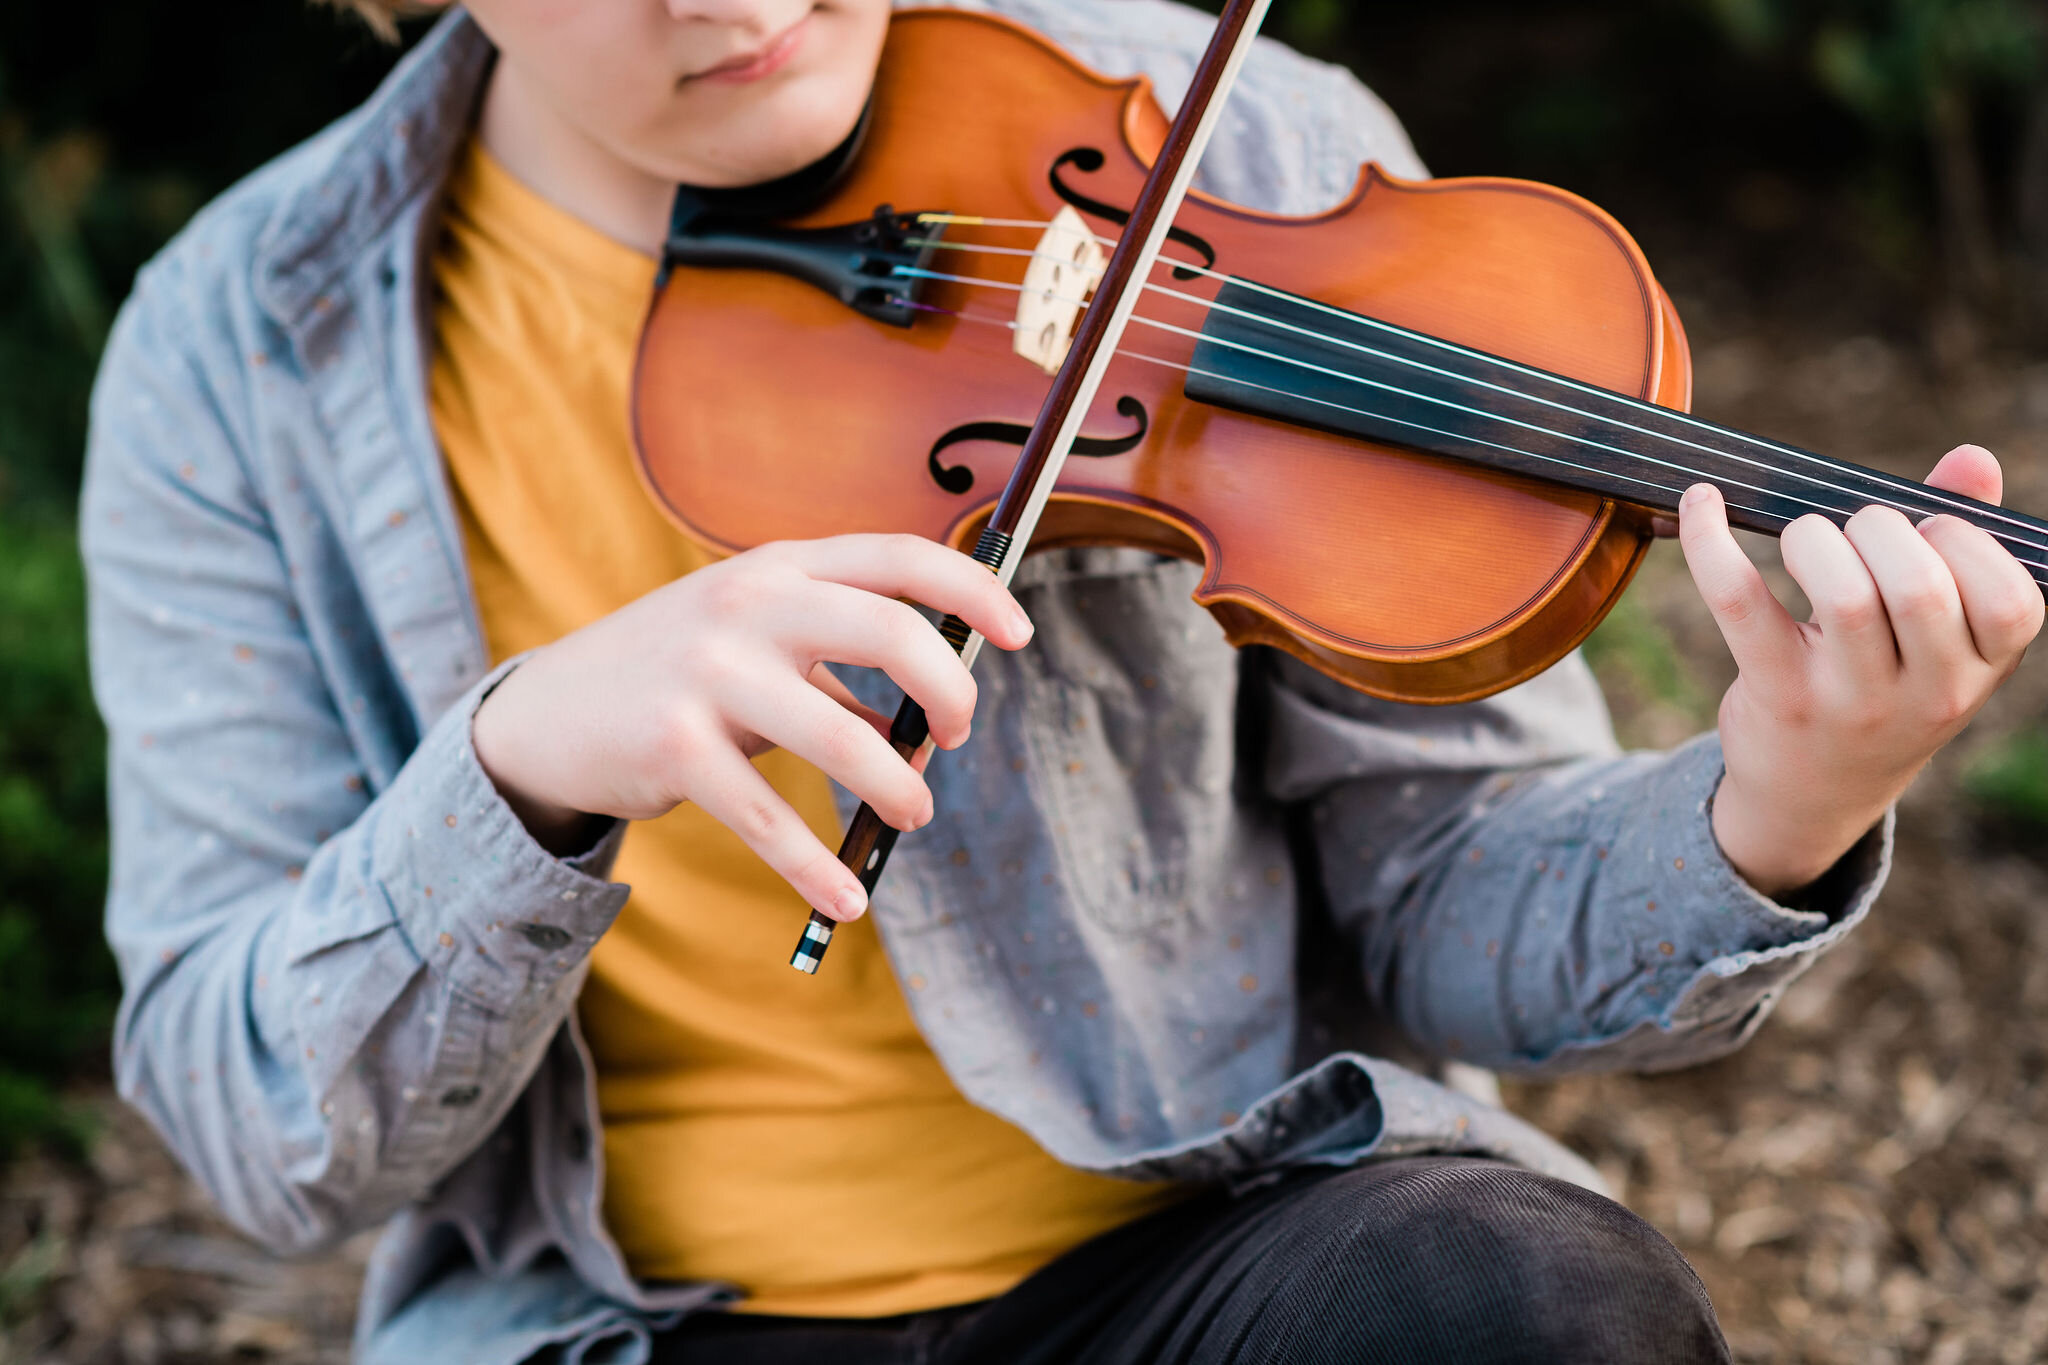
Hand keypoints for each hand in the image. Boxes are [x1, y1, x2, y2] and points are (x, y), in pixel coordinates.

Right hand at [470, 533, 1033, 920]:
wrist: (548, 714)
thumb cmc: (679, 676)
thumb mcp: (756, 645)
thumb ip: (838, 666)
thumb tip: (926, 725)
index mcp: (779, 567)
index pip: (898, 554)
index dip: (971, 588)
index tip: (1019, 633)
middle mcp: (747, 604)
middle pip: (891, 630)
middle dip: (949, 691)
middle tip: (955, 738)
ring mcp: (708, 673)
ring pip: (845, 737)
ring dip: (899, 788)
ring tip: (911, 814)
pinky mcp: (675, 747)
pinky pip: (772, 819)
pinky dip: (819, 868)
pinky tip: (847, 900)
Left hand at [1677, 445, 2042, 897]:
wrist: (1811, 795)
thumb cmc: (1883, 686)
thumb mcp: (1939, 637)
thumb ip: (1960, 545)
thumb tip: (1974, 457)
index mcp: (1981, 671)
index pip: (2010, 603)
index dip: (1966, 543)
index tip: (1927, 531)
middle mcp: (1926, 695)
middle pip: (1922, 589)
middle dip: (1883, 530)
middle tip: (1855, 531)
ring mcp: (1850, 702)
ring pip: (1846, 598)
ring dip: (1816, 539)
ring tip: (1805, 538)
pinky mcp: (1776, 697)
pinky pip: (1742, 603)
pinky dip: (1714, 543)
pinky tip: (1702, 504)